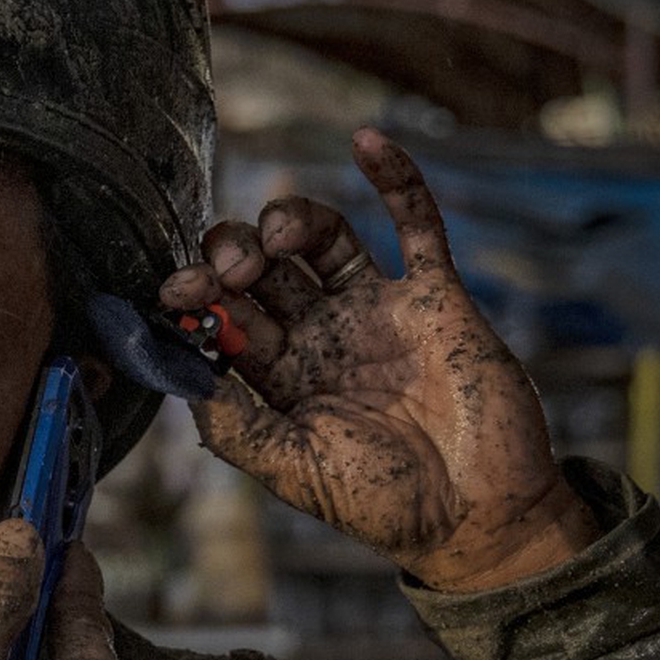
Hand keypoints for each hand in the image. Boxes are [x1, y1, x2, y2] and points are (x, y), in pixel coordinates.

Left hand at [159, 128, 598, 590]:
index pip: (223, 312)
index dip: (194, 291)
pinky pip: (416, 224)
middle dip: (233, 254)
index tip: (179, 291)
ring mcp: (376, 311)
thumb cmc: (385, 506)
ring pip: (321, 239)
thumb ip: (232, 423)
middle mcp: (321, 335)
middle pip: (261, 268)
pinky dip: (396, 178)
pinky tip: (367, 140)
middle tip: (234, 271)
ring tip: (276, 238)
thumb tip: (179, 367)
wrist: (481, 519)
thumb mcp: (292, 470)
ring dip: (288, 219)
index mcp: (279, 376)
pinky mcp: (434, 296)